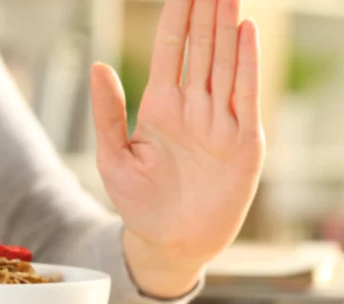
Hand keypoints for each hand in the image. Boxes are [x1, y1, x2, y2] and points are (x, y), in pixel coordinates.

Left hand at [90, 0, 263, 297]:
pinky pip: (245, 94)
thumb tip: (96, 65)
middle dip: (206, 12)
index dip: (176, 16)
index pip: (170, 49)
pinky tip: (246, 31)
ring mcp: (220, 121)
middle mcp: (193, 107)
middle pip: (202, 47)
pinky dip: (247, 63)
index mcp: (161, 106)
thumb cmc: (138, 202)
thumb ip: (108, 112)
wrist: (168, 242)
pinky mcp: (242, 141)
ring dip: (228, 27)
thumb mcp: (113, 156)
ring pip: (225, 62)